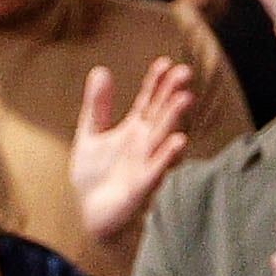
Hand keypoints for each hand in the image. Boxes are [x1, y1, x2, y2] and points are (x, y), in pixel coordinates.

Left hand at [71, 57, 199, 253]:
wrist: (89, 214)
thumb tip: (100, 70)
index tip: (165, 62)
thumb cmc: (94, 177)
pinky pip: (158, 168)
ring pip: (163, 136)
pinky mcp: (143, 185)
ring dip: (174, 118)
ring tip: (185, 98)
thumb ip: (97, 106)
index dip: (156, 82)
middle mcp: (144, 144)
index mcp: (133, 130)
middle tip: (185, 72)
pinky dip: (167, 155)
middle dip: (172, 94)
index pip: (148, 101)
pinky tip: (178, 140)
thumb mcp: (90, 134)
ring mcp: (146, 163)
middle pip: (161, 114)